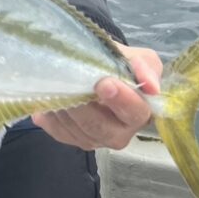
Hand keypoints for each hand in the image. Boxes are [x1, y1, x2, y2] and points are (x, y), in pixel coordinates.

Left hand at [32, 44, 162, 150]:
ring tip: (55, 86)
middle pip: (100, 127)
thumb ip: (145, 68)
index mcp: (140, 113)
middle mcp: (119, 133)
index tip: (104, 84)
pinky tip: (46, 100)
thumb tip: (151, 86)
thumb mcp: (138, 58)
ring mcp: (95, 139)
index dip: (121, 100)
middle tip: (70, 86)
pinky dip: (51, 116)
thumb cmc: (120, 65)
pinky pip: (58, 131)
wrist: (98, 69)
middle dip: (83, 107)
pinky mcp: (72, 138)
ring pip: (76, 130)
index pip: (134, 113)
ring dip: (64, 108)